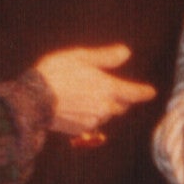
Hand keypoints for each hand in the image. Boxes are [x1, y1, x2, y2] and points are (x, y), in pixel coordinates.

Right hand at [34, 44, 156, 135]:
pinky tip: (77, 108)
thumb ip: (106, 57)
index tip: (151, 92)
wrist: (33, 100)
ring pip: (106, 115)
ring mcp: (93, 121)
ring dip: (104, 108)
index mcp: (108, 88)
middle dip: (121, 100)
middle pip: (121, 106)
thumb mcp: (81, 57)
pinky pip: (92, 124)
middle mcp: (104, 108)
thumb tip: (126, 52)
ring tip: (88, 97)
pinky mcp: (80, 130)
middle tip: (113, 91)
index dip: (143, 92)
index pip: (134, 93)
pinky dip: (90, 116)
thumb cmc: (56, 73)